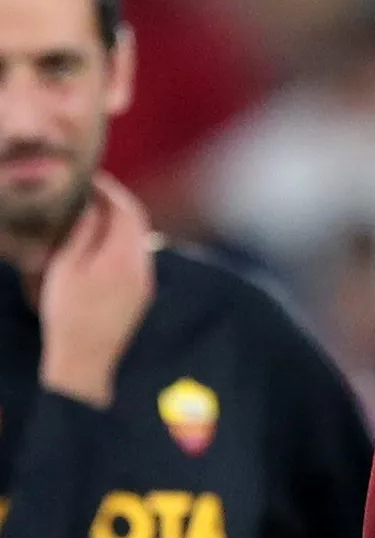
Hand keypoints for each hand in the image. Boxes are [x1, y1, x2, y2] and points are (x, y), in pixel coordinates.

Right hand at [37, 176, 154, 408]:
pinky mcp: (142, 293)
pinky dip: (123, 240)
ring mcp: (146, 282)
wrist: (85, 359)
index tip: (92, 178)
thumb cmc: (68, 313)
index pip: (126, 210)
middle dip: (118, 201)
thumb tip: (93, 206)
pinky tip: (103, 239)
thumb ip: (83, 233)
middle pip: (138, 222)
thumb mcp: (66, 267)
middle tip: (94, 188)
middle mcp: (142, 267)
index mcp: (123, 257)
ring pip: (140, 239)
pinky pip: (138, 256)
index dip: (111, 190)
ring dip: (122, 221)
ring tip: (95, 209)